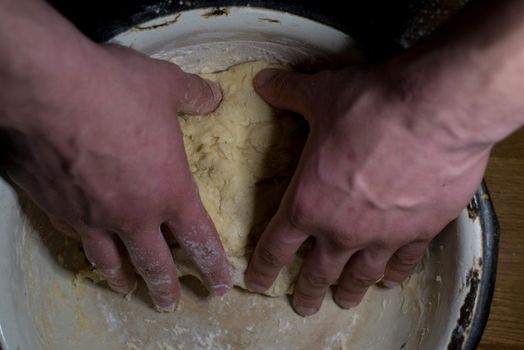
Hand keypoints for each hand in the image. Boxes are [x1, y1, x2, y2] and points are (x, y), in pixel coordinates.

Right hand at [0, 45, 231, 310]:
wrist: (45, 90)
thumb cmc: (113, 89)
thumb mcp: (164, 85)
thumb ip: (193, 95)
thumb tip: (214, 97)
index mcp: (169, 191)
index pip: (199, 240)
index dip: (213, 265)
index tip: (220, 285)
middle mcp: (132, 214)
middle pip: (155, 264)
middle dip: (166, 287)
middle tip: (171, 304)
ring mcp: (92, 217)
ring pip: (111, 262)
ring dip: (123, 279)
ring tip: (128, 289)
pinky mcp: (56, 209)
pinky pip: (75, 239)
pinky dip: (85, 250)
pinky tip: (87, 250)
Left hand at [244, 65, 490, 315]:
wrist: (435, 111)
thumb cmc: (370, 107)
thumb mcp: (320, 94)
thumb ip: (288, 93)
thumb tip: (262, 81)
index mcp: (308, 203)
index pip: (275, 248)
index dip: (262, 269)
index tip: (256, 283)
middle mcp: (342, 229)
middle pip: (318, 273)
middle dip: (307, 291)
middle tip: (302, 306)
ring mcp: (383, 236)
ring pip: (361, 275)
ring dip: (350, 290)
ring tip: (345, 301)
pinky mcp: (421, 231)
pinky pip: (404, 262)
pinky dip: (395, 274)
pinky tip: (390, 279)